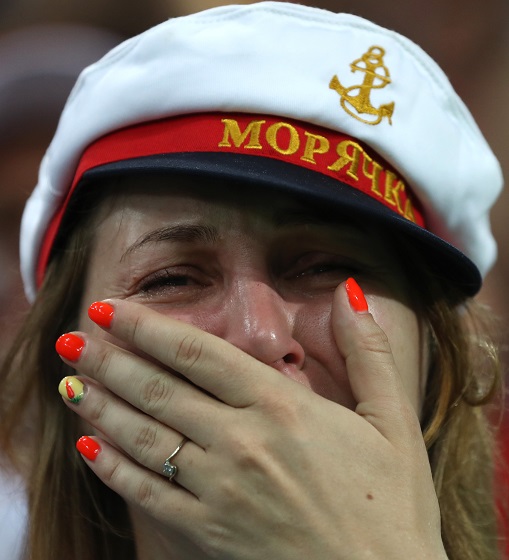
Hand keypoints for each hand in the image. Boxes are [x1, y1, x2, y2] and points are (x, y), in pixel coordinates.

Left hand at [56, 281, 447, 559]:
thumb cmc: (392, 506)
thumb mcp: (393, 420)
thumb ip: (370, 351)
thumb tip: (350, 290)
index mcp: (282, 408)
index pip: (198, 354)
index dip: (147, 326)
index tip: (110, 306)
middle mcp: (241, 443)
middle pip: (159, 388)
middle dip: (110, 357)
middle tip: (74, 334)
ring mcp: (219, 491)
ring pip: (144, 435)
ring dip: (101, 403)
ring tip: (69, 379)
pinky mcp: (208, 533)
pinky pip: (148, 494)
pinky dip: (113, 467)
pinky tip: (89, 445)